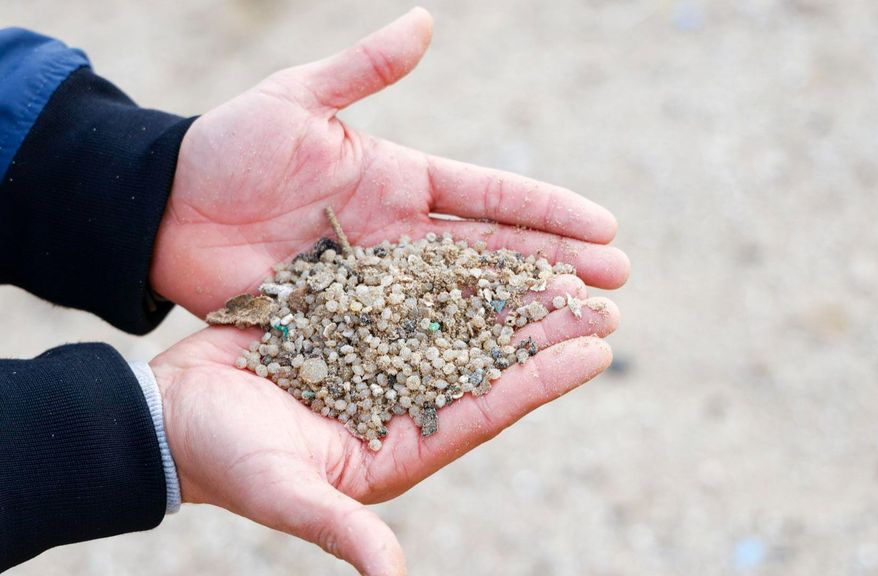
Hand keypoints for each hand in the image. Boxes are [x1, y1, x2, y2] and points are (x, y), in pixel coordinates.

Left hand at [151, 7, 628, 316]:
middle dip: (558, 266)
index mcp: (401, 179)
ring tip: (585, 327)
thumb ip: (360, 70)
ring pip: (467, 301)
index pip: (492, 196)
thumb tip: (426, 22)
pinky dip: (460, 351)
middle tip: (617, 285)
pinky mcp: (352, 324)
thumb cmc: (226, 148)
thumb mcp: (294, 100)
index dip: (549, 211)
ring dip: (524, 313)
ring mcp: (382, 283)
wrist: (166, 213)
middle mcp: (404, 234)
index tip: (606, 226)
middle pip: (496, 253)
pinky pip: (415, 339)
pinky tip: (505, 366)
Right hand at [151, 282, 619, 574]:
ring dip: (511, 294)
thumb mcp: (283, 492)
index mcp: (401, 447)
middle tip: (605, 299)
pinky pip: (416, 288)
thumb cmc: (220, 460)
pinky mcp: (357, 318)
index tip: (597, 350)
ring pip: (460, 318)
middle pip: (489, 360)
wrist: (168, 414)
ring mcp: (383, 357)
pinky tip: (485, 244)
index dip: (543, 380)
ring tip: (567, 264)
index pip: (489, 410)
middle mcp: (403, 401)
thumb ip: (337, 528)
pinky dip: (453, 269)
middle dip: (545, 331)